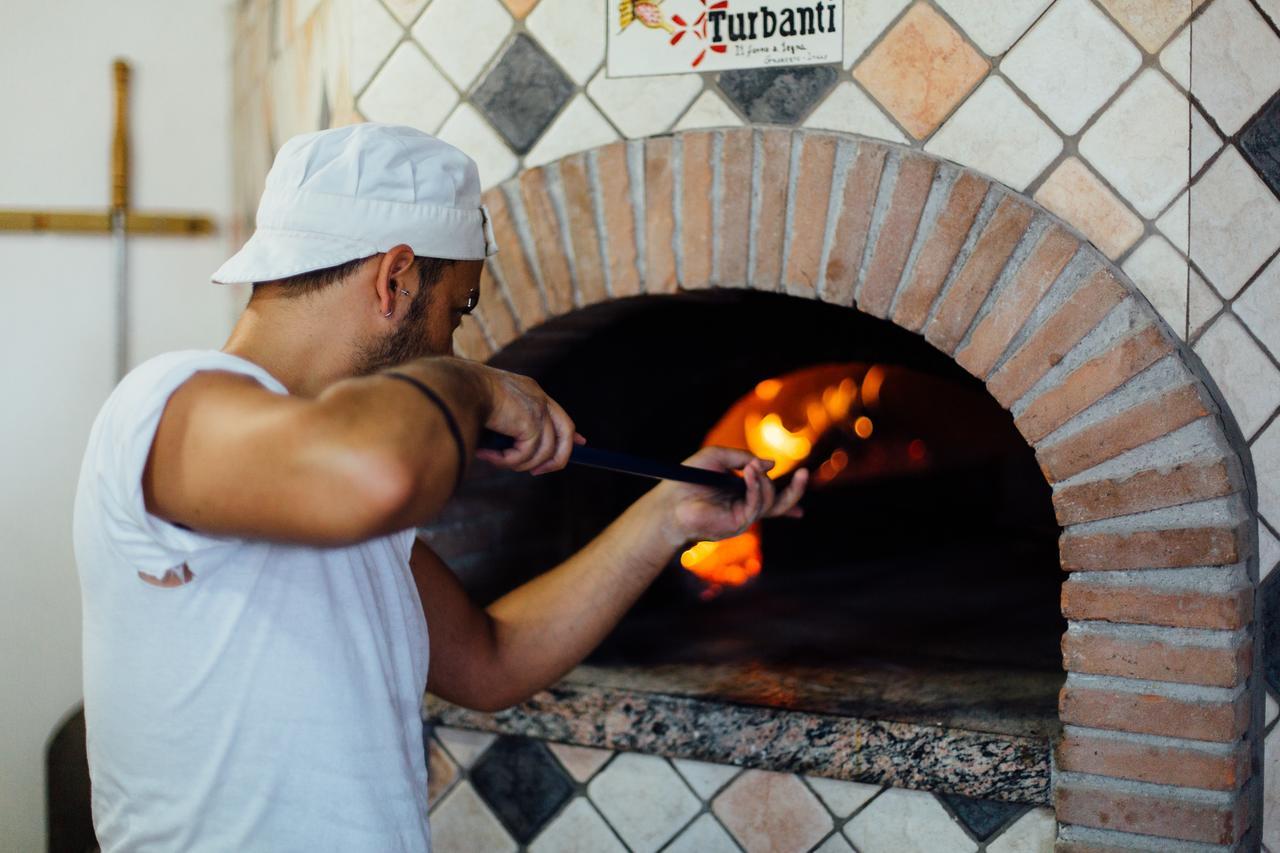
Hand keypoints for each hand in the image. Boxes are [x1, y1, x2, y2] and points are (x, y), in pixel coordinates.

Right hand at [469, 365, 583, 474]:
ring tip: (493, 458)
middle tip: (536, 472)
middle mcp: (538, 397)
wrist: (456, 386)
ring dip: (516, 463)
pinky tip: (487, 454)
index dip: (570, 433)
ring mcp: (538, 409)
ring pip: (542, 452)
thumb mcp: (488, 408)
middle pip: (566, 432)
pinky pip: (525, 455)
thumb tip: (506, 452)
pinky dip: (506, 461)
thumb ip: (504, 426)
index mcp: (530, 390)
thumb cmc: (461, 397)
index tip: (580, 444)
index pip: (559, 413)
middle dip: (557, 458)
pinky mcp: (531, 422)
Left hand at [653, 446, 807, 546]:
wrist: (668, 500)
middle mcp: (744, 508)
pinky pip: (756, 504)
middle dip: (795, 492)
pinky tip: (752, 473)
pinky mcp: (737, 524)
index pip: (769, 499)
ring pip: (770, 501)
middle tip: (805, 472)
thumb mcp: (717, 457)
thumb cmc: (688, 478)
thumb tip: (771, 464)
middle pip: (778, 505)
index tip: (802, 492)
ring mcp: (742, 518)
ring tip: (753, 467)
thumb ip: (744, 458)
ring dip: (764, 481)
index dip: (788, 499)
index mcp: (740, 495)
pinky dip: (758, 486)